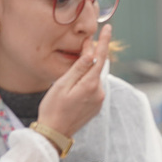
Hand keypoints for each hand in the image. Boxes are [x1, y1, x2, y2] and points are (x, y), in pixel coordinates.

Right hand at [36, 24, 111, 139]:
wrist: (54, 134)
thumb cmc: (53, 108)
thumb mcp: (62, 84)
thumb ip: (79, 67)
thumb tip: (91, 52)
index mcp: (90, 85)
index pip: (100, 57)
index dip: (103, 41)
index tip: (108, 28)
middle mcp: (99, 92)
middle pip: (97, 67)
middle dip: (91, 57)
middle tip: (82, 48)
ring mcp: (98, 101)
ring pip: (94, 79)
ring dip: (86, 73)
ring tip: (69, 81)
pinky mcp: (96, 107)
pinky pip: (93, 89)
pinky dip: (86, 84)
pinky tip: (73, 90)